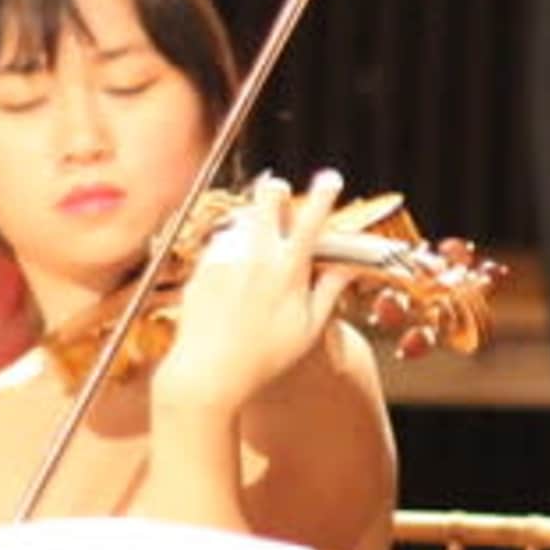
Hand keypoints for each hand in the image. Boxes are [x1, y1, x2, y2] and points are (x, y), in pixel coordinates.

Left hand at [152, 170, 357, 415]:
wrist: (207, 370)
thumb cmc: (263, 357)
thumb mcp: (308, 328)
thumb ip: (328, 291)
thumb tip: (347, 268)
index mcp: (289, 271)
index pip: (311, 221)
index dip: (324, 195)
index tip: (330, 179)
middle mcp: (256, 258)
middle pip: (267, 201)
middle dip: (275, 190)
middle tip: (278, 190)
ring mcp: (226, 258)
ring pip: (241, 221)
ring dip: (252, 223)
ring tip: (256, 247)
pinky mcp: (202, 266)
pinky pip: (219, 244)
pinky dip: (230, 247)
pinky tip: (234, 271)